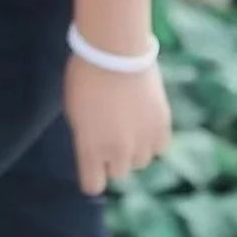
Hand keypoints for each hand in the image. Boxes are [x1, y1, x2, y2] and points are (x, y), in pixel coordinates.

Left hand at [63, 55, 172, 196]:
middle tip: (111, 134)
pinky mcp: (162, 124)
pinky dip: (153, 139)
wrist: (114, 51)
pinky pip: (160, 147)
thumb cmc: (86, 77)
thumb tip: (97, 151)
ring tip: (130, 125)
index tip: (93, 163)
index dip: (93, 174)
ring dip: (135, 149)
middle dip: (114, 158)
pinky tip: (146, 122)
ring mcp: (142, 139)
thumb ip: (87, 139)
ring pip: (141, 161)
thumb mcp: (75, 114)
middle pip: (119, 172)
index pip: (93, 186)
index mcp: (91, 150)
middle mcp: (118, 151)